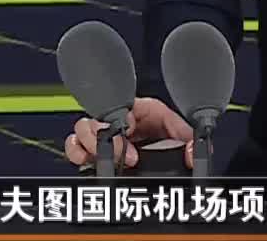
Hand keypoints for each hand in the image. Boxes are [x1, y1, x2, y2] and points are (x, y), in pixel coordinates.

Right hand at [64, 96, 195, 170]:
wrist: (167, 155)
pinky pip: (75, 146)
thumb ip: (190, 142)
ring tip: (97, 158)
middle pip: (96, 117)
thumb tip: (191, 151)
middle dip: (103, 138)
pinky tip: (86, 161)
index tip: (130, 137)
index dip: (122, 121)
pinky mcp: (95, 151)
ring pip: (81, 129)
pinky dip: (76, 152)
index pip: (122, 105)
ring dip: (86, 144)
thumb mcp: (183, 136)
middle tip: (124, 158)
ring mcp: (106, 135)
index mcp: (139, 110)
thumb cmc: (171, 137)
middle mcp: (119, 120)